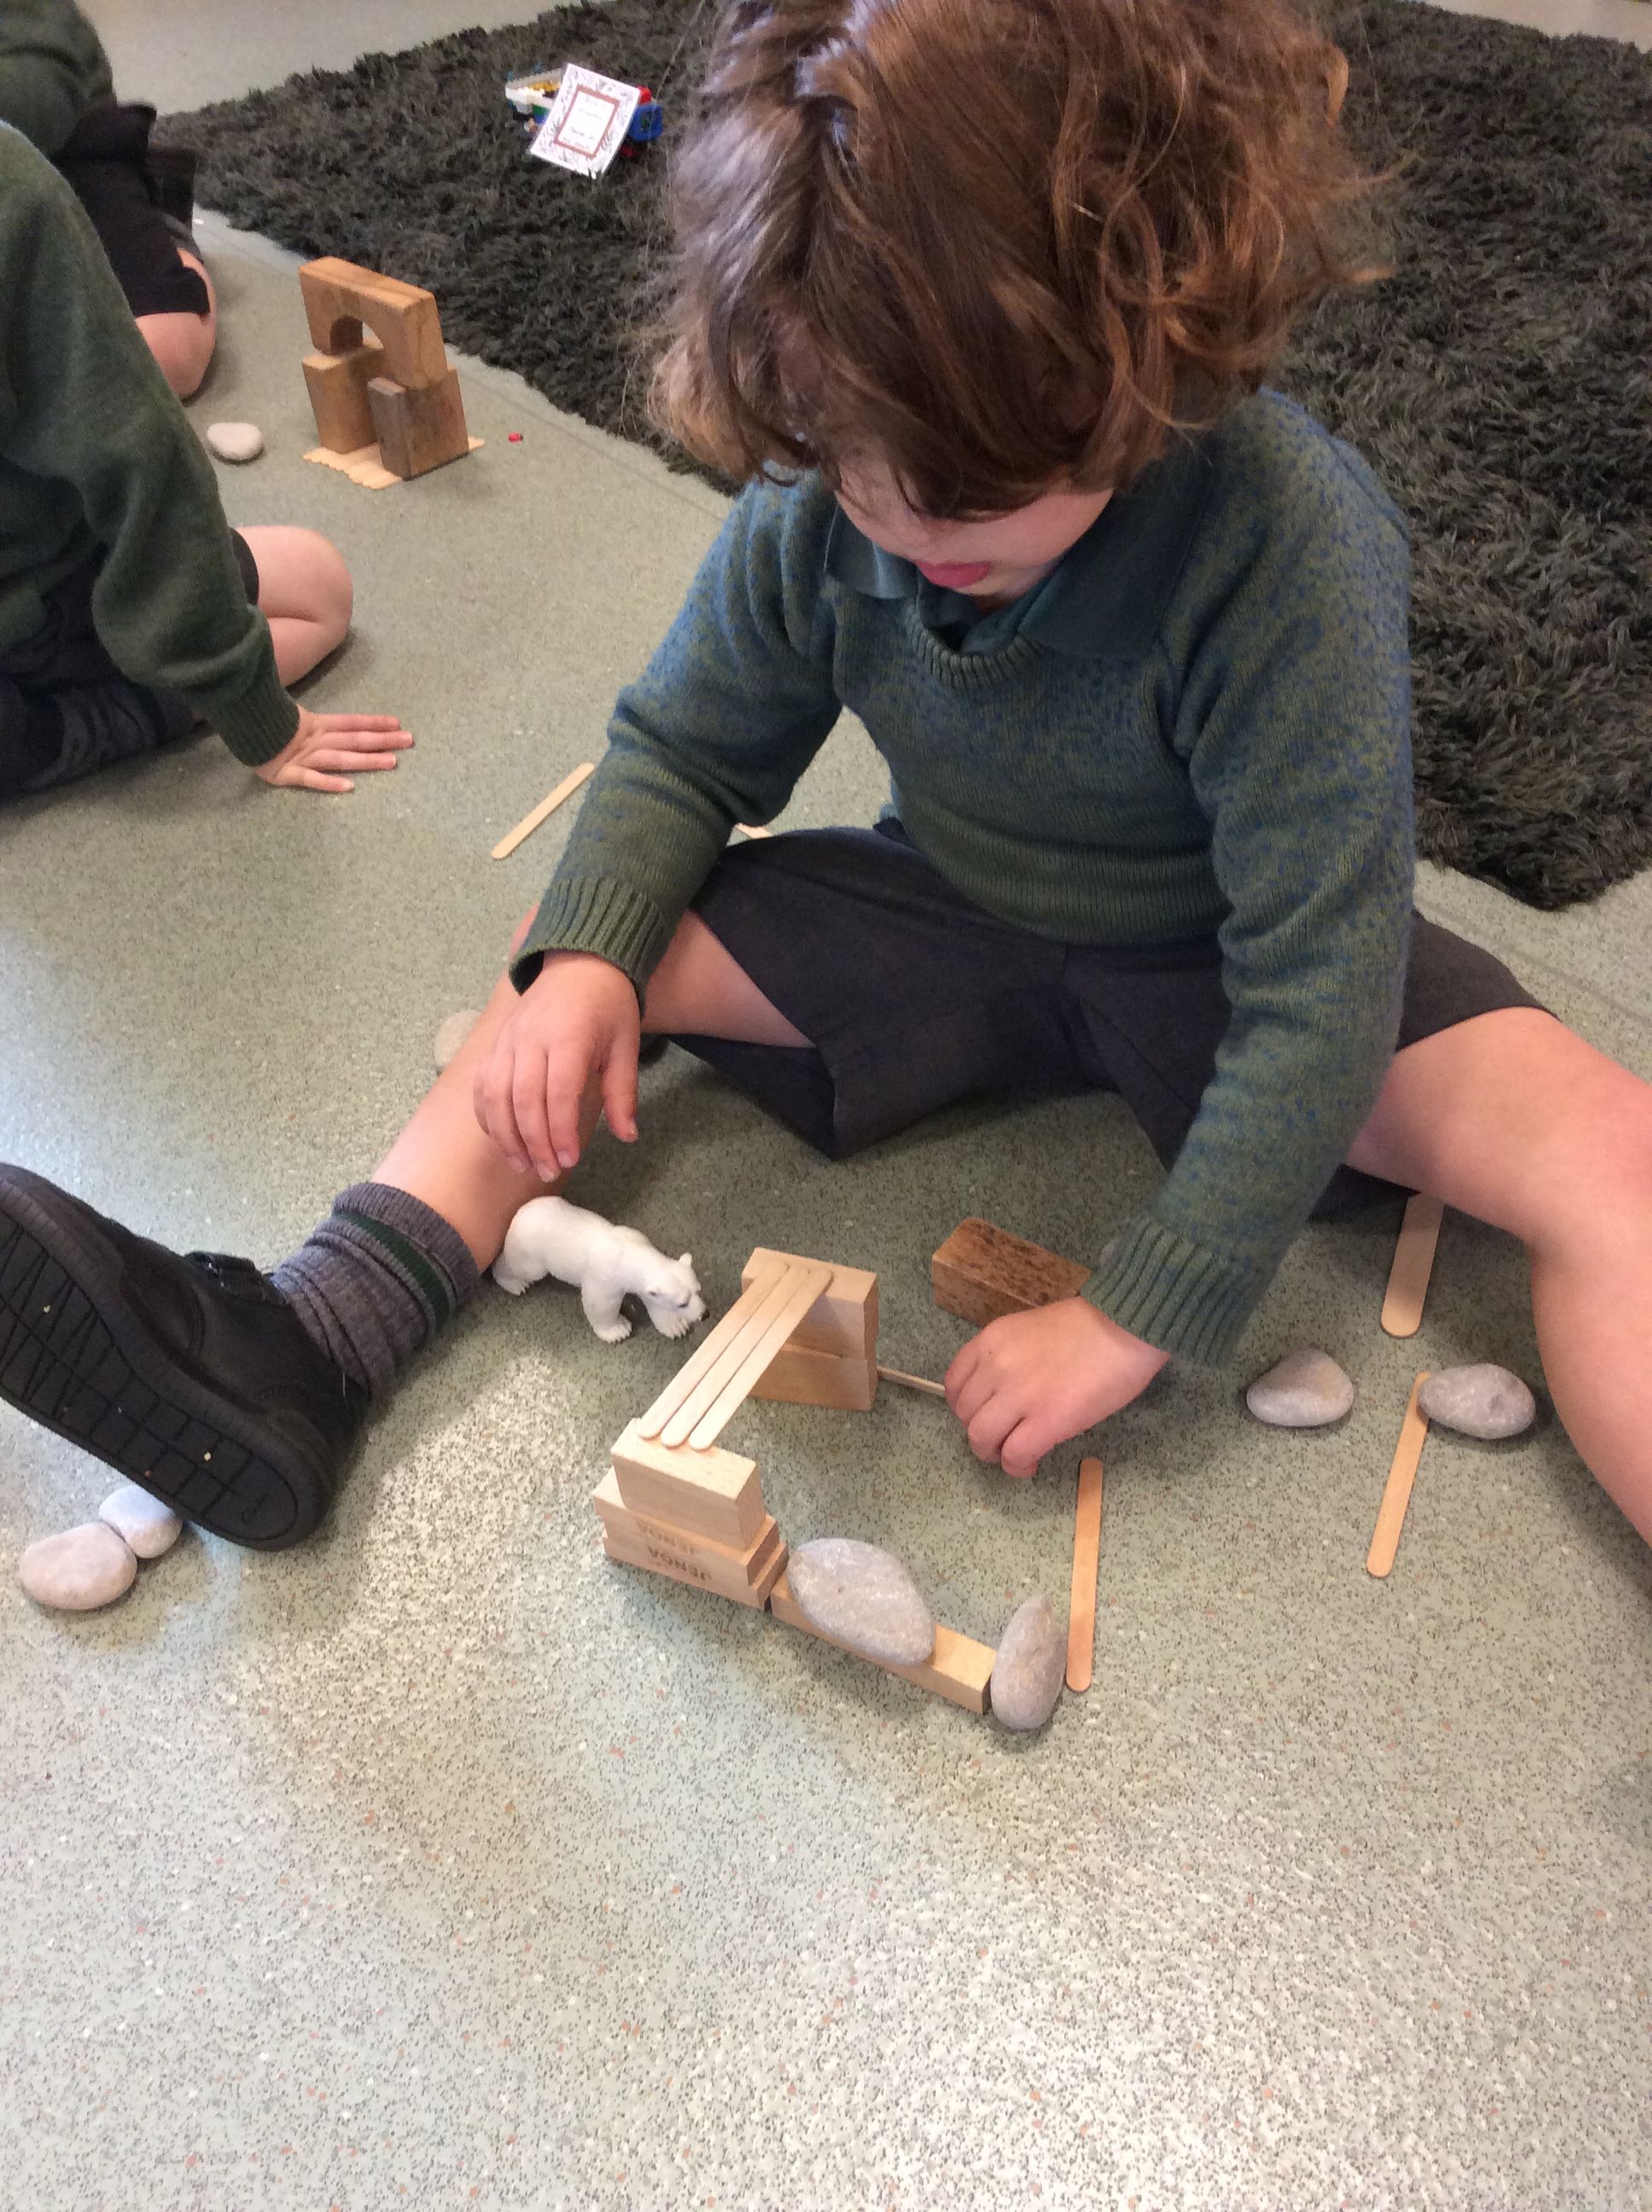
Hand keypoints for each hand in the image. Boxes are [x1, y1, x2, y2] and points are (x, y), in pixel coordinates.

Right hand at [254, 706, 411, 793]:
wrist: (237, 730)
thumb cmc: (265, 725)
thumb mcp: (293, 717)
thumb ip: (315, 720)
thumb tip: (339, 720)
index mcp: (316, 725)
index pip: (351, 723)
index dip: (374, 723)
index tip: (398, 724)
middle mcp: (315, 739)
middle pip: (354, 740)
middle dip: (383, 740)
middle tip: (409, 741)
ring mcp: (303, 757)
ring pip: (340, 759)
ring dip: (367, 761)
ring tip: (392, 763)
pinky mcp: (286, 774)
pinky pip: (310, 779)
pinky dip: (328, 783)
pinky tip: (348, 787)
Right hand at [473, 951, 639, 1178]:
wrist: (578, 964)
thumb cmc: (607, 1007)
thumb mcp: (626, 1045)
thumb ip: (623, 1092)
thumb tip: (627, 1136)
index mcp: (568, 1037)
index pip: (558, 1093)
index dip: (561, 1132)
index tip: (569, 1160)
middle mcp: (530, 1039)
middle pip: (522, 1099)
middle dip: (534, 1142)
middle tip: (547, 1172)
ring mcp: (507, 1041)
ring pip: (494, 1095)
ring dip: (505, 1135)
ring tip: (522, 1164)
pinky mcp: (494, 1045)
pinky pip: (481, 1086)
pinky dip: (488, 1116)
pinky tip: (503, 1139)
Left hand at [945, 1298, 1168, 1478]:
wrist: (1124, 1327)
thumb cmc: (1089, 1325)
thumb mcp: (1031, 1329)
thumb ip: (1009, 1357)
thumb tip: (1005, 1389)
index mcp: (991, 1341)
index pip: (954, 1383)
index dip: (964, 1407)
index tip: (982, 1415)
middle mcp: (995, 1367)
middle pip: (965, 1415)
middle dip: (980, 1432)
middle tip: (1001, 1438)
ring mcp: (1019, 1395)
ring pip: (981, 1438)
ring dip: (993, 1453)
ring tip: (1012, 1455)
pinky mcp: (1046, 1421)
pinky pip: (1014, 1455)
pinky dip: (1017, 1466)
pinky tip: (1030, 1464)